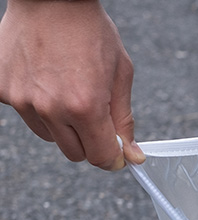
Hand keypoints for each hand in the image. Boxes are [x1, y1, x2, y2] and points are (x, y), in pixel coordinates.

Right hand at [0, 0, 144, 169]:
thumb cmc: (88, 30)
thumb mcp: (120, 75)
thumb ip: (124, 121)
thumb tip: (132, 156)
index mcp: (85, 107)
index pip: (101, 158)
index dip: (112, 157)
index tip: (116, 150)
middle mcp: (51, 108)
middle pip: (75, 154)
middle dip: (88, 141)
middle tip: (92, 114)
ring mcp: (23, 100)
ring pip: (50, 137)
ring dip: (62, 125)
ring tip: (66, 90)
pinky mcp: (3, 91)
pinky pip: (28, 115)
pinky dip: (38, 105)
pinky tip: (45, 80)